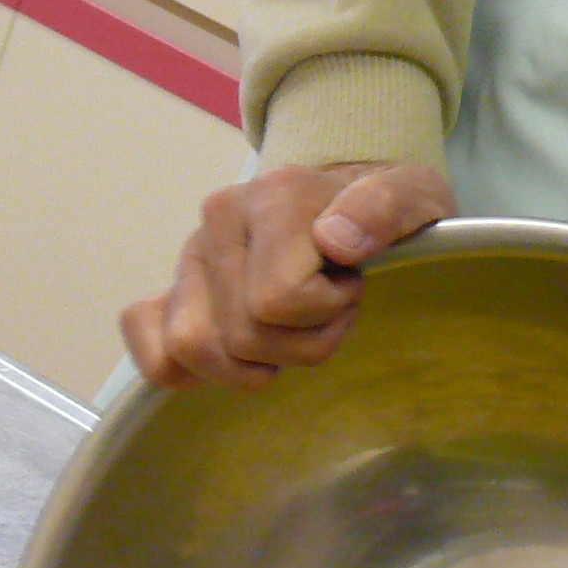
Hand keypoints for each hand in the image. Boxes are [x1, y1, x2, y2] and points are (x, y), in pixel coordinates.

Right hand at [117, 162, 452, 387]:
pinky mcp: (173, 288)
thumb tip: (336, 241)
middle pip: (243, 335)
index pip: (278, 301)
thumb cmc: (384, 209)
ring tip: (291, 329)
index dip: (328, 313)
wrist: (352, 195)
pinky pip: (152, 347)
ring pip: (193, 349)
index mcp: (275, 196)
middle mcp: (220, 219)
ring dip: (252, 363)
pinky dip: (192, 372)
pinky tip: (239, 355)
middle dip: (302, 342)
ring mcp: (190, 256)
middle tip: (330, 308)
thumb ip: (385, 208)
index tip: (352, 282)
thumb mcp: (415, 196)